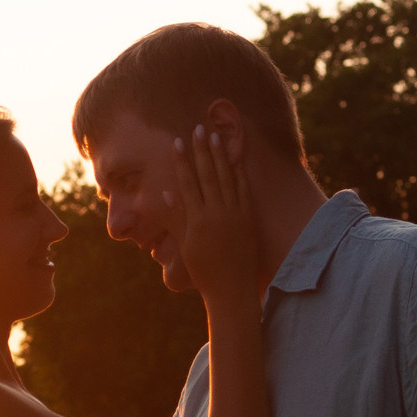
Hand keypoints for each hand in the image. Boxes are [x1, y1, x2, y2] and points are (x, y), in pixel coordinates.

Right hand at [163, 124, 259, 303]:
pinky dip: (239, 172)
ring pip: (227, 178)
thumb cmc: (204, 270)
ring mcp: (235, 214)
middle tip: (198, 129)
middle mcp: (216, 214)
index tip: (177, 142)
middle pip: (207, 175)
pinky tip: (235, 158)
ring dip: (220, 155)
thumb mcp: (185, 244)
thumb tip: (167, 193)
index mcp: (196, 220)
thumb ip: (177, 217)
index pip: (187, 183)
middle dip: (202, 150)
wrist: (231, 288)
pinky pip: (244, 190)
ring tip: (216, 135)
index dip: (181, 161)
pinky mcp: (249, 218)